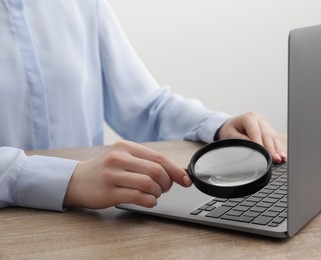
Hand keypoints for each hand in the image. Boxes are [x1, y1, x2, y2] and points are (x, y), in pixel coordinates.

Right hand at [64, 140, 191, 208]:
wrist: (76, 180)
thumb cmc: (105, 170)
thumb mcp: (123, 157)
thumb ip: (146, 162)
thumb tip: (176, 172)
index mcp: (126, 147)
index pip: (159, 158)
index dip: (176, 171)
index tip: (186, 180)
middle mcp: (119, 158)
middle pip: (156, 171)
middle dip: (167, 183)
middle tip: (164, 189)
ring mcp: (112, 175)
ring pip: (148, 184)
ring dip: (158, 193)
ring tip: (154, 194)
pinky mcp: (108, 192)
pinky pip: (138, 197)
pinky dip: (150, 201)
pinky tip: (149, 201)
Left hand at [216, 112, 286, 162]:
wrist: (232, 125)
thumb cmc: (230, 130)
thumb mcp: (229, 135)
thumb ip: (239, 140)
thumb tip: (251, 147)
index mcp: (248, 117)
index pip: (256, 132)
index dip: (260, 144)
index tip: (263, 155)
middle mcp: (258, 118)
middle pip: (267, 134)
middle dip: (271, 148)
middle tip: (274, 159)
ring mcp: (265, 123)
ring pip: (273, 136)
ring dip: (276, 148)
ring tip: (279, 159)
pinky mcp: (268, 128)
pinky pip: (274, 138)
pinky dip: (278, 147)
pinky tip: (281, 154)